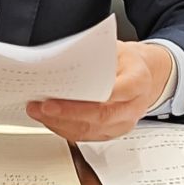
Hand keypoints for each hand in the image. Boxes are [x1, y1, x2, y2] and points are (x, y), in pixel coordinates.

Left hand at [26, 41, 172, 141]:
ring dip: (61, 123)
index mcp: (138, 81)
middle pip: (100, 116)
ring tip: (38, 111)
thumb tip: (63, 56)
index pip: (115, 92)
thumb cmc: (128, 62)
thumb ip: (96, 55)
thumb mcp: (116, 48)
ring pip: (90, 130)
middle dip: (67, 113)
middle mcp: (133, 107)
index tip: (64, 94)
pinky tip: (50, 119)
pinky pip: (87, 136)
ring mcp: (123, 123)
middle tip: (43, 106)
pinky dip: (65, 129)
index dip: (89, 97)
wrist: (145, 77)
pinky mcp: (112, 132)